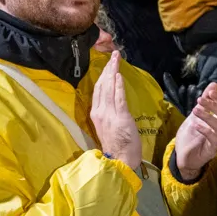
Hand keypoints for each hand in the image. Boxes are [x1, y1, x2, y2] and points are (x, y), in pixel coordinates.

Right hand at [89, 52, 140, 171]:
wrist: (120, 160)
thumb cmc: (118, 145)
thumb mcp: (109, 126)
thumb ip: (109, 113)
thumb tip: (113, 100)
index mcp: (96, 114)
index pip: (98, 90)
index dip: (102, 76)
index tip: (107, 64)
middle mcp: (100, 112)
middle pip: (102, 86)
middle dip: (108, 69)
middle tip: (113, 55)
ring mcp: (109, 114)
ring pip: (109, 89)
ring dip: (113, 72)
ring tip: (116, 60)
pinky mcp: (120, 117)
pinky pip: (118, 99)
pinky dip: (118, 87)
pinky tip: (119, 76)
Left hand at [171, 83, 216, 178]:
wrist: (183, 156)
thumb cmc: (191, 135)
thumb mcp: (195, 115)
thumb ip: (205, 101)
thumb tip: (214, 84)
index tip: (210, 92)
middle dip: (213, 105)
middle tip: (199, 100)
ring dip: (207, 116)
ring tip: (195, 110)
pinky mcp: (213, 149)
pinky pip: (214, 138)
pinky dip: (205, 130)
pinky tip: (195, 125)